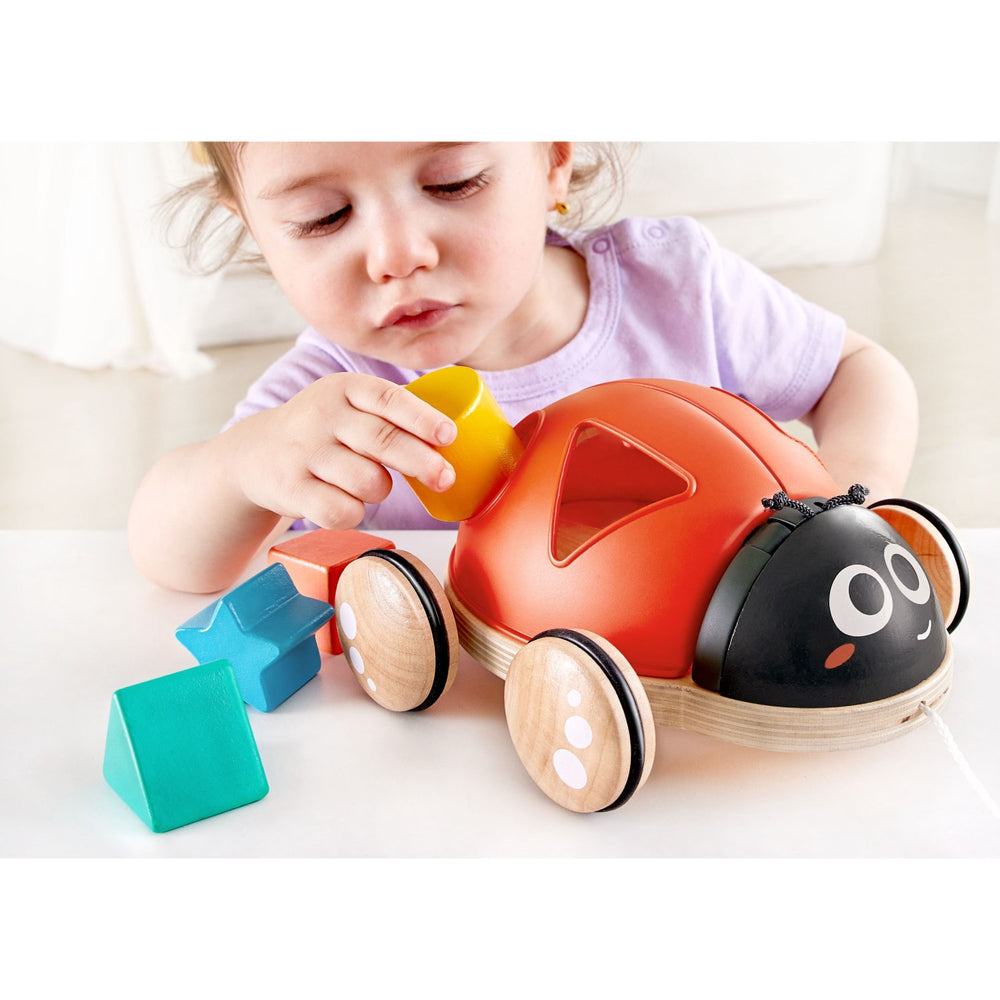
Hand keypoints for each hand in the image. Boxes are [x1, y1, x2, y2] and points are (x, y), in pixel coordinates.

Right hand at [227, 373, 456, 528]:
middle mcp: (323, 415)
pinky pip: (342, 511)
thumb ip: (392, 413)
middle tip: (445, 477)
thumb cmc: (323, 431)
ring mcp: (304, 452)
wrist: (255, 453)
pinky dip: (353, 513)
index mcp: (345, 389)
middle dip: (421, 462)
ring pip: (367, 481)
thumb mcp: (349, 405)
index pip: (388, 399)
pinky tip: (346, 502)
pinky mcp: (291, 488)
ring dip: (380, 490)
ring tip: (370, 483)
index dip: (422, 418)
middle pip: (383, 441)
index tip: (448, 435)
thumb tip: (456, 433)